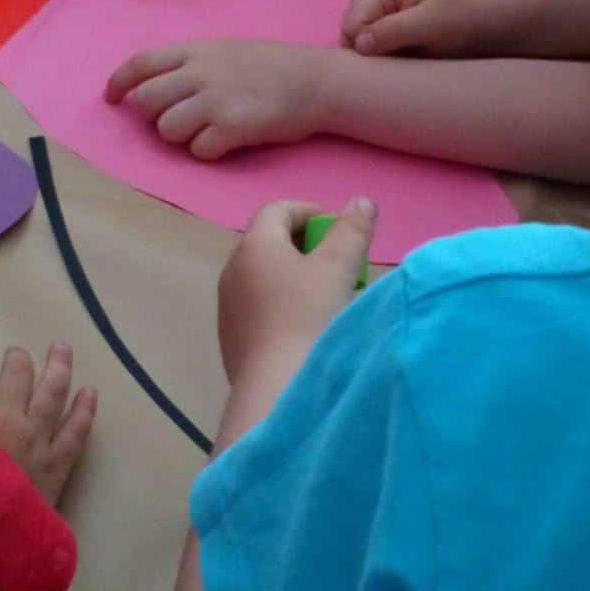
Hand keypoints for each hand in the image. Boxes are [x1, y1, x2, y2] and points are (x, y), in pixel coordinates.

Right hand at [0, 340, 95, 507]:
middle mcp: (6, 416)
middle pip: (18, 372)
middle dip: (17, 359)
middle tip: (16, 356)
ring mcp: (37, 438)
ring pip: (52, 390)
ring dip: (59, 365)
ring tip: (62, 348)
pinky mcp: (57, 464)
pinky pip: (76, 430)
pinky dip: (84, 409)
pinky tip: (90, 392)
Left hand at [107, 39, 326, 158]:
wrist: (315, 81)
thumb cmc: (274, 65)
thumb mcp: (227, 49)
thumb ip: (192, 63)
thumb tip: (159, 84)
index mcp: (196, 50)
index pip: (140, 64)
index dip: (118, 82)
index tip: (112, 98)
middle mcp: (200, 73)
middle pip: (145, 101)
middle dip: (150, 116)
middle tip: (170, 120)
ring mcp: (215, 101)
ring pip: (166, 129)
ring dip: (180, 136)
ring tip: (205, 130)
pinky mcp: (232, 128)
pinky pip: (198, 150)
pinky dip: (207, 151)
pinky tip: (227, 141)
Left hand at [218, 196, 376, 384]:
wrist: (277, 388)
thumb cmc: (310, 317)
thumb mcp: (340, 267)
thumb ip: (352, 230)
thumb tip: (361, 202)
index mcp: (254, 245)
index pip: (278, 210)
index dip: (311, 212)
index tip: (340, 231)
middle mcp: (232, 270)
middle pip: (269, 243)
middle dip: (306, 247)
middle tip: (339, 264)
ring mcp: (228, 307)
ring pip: (264, 278)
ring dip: (294, 278)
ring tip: (327, 298)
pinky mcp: (231, 339)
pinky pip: (258, 308)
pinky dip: (282, 305)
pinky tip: (305, 329)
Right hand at [341, 0, 493, 56]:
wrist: (471, 28)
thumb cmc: (455, 21)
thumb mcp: (430, 24)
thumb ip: (394, 30)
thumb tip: (360, 44)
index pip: (352, 27)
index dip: (371, 47)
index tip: (401, 50)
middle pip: (347, 39)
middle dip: (370, 55)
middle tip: (404, 56)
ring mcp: (365, 16)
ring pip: (352, 51)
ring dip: (375, 61)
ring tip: (404, 57)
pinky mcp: (370, 33)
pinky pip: (360, 57)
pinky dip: (377, 64)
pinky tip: (399, 60)